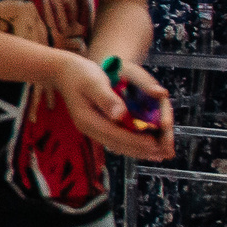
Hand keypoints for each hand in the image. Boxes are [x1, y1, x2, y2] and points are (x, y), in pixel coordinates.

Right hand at [54, 53, 174, 160]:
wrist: (64, 72)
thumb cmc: (80, 74)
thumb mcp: (93, 82)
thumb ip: (106, 98)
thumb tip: (120, 114)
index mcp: (87, 120)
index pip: (114, 134)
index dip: (135, 140)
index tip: (154, 143)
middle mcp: (89, 128)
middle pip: (117, 144)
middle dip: (140, 150)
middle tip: (163, 153)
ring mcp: (92, 128)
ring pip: (117, 144)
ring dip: (138, 150)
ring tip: (158, 154)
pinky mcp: (97, 125)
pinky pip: (116, 139)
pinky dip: (131, 144)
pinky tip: (144, 146)